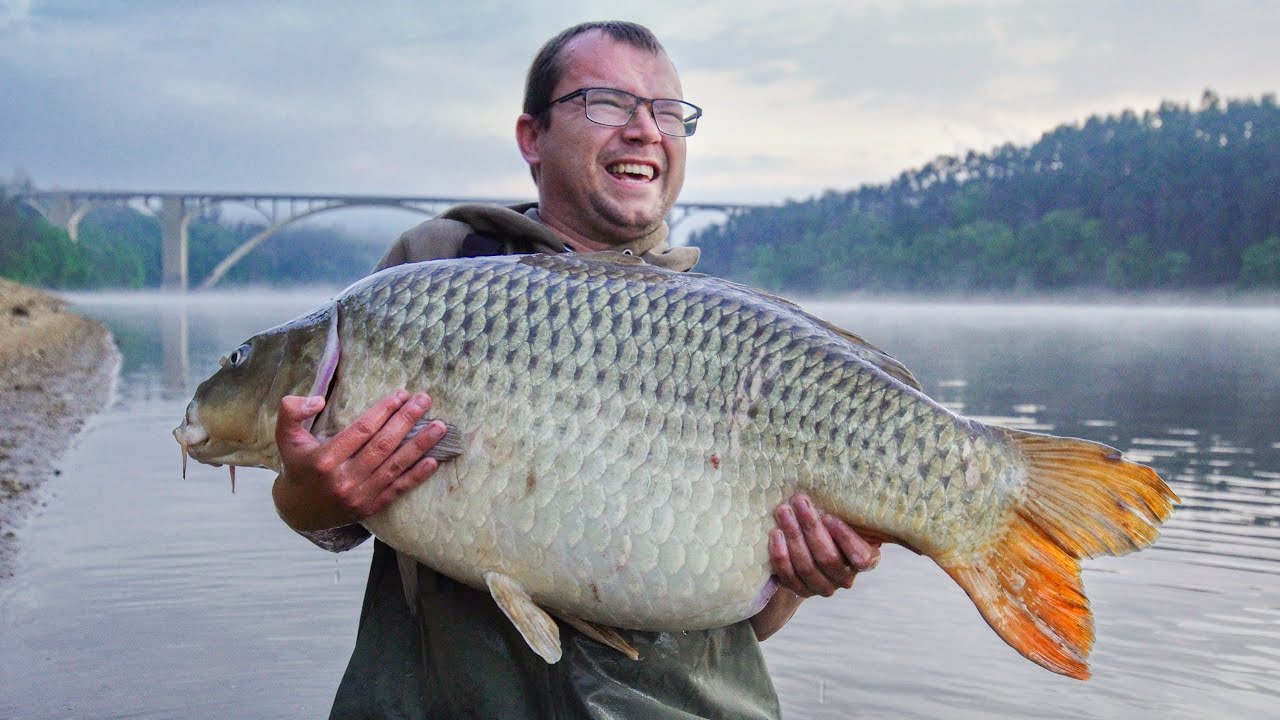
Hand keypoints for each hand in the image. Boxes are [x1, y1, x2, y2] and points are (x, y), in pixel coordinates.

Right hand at [271, 390, 447, 531]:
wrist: (298, 512)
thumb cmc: (296, 466)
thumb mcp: (285, 437)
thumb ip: (292, 412)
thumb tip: (317, 399)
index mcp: (324, 459)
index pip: (362, 430)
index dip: (384, 410)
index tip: (401, 394)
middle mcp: (343, 479)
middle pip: (383, 445)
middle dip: (407, 420)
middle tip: (425, 400)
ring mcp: (359, 496)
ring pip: (395, 466)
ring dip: (420, 445)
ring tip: (440, 427)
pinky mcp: (370, 508)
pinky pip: (397, 490)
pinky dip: (417, 476)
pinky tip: (433, 461)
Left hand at [768, 493, 880, 597]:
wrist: (814, 553)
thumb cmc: (834, 528)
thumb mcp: (848, 519)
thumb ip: (847, 511)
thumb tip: (836, 487)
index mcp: (865, 560)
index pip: (860, 557)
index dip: (844, 538)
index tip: (828, 517)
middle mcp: (846, 578)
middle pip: (827, 557)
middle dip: (810, 527)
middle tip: (798, 502)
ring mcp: (823, 588)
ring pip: (806, 566)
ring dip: (793, 536)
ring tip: (783, 512)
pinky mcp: (801, 591)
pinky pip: (788, 576)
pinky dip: (780, 555)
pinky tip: (775, 534)